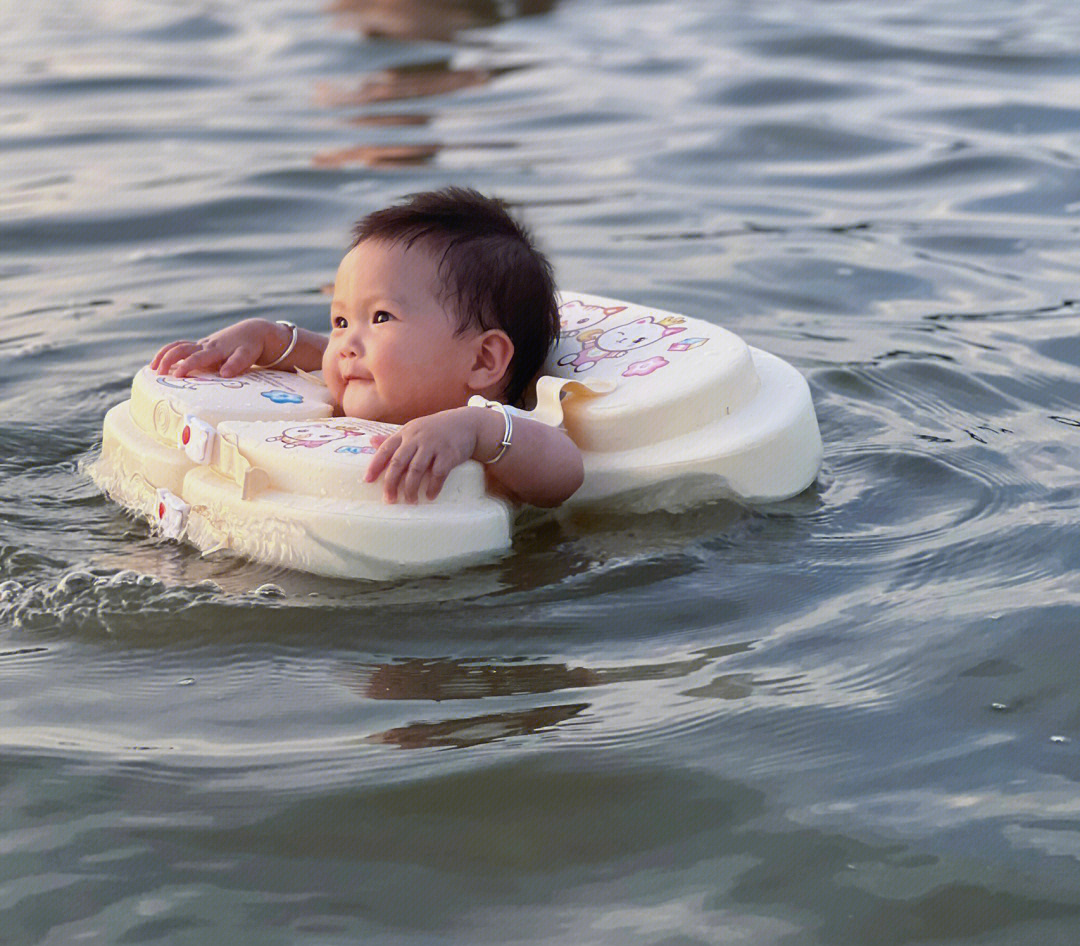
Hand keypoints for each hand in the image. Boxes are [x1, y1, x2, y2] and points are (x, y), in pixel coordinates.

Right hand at [150, 319, 280, 377]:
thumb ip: (237, 364)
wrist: (253, 332)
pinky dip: (169, 353)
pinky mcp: (201, 346)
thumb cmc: (250, 346)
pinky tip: (162, 363)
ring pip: (178, 346)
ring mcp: (202, 345)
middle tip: (157, 373)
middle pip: (180, 348)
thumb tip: (224, 374)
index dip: (186, 366)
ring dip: (164, 355)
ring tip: (152, 368)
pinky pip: (182, 347)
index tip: (176, 375)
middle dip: (166, 359)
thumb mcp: (248, 355)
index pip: (196, 358)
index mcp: (215, 349)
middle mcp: (205, 346)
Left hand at [364, 409, 479, 502]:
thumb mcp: (414, 429)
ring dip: (411, 488)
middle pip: (398, 462)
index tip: (367, 480)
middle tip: (389, 499)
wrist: (467, 424)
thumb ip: (394, 438)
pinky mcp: (449, 454)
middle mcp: (417, 438)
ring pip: (416, 470)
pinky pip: (438, 474)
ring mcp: (434, 445)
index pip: (385, 449)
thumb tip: (371, 442)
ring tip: (410, 501)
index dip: (375, 465)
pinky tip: (429, 496)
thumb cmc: (437, 429)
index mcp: (406, 433)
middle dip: (391, 483)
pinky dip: (433, 487)